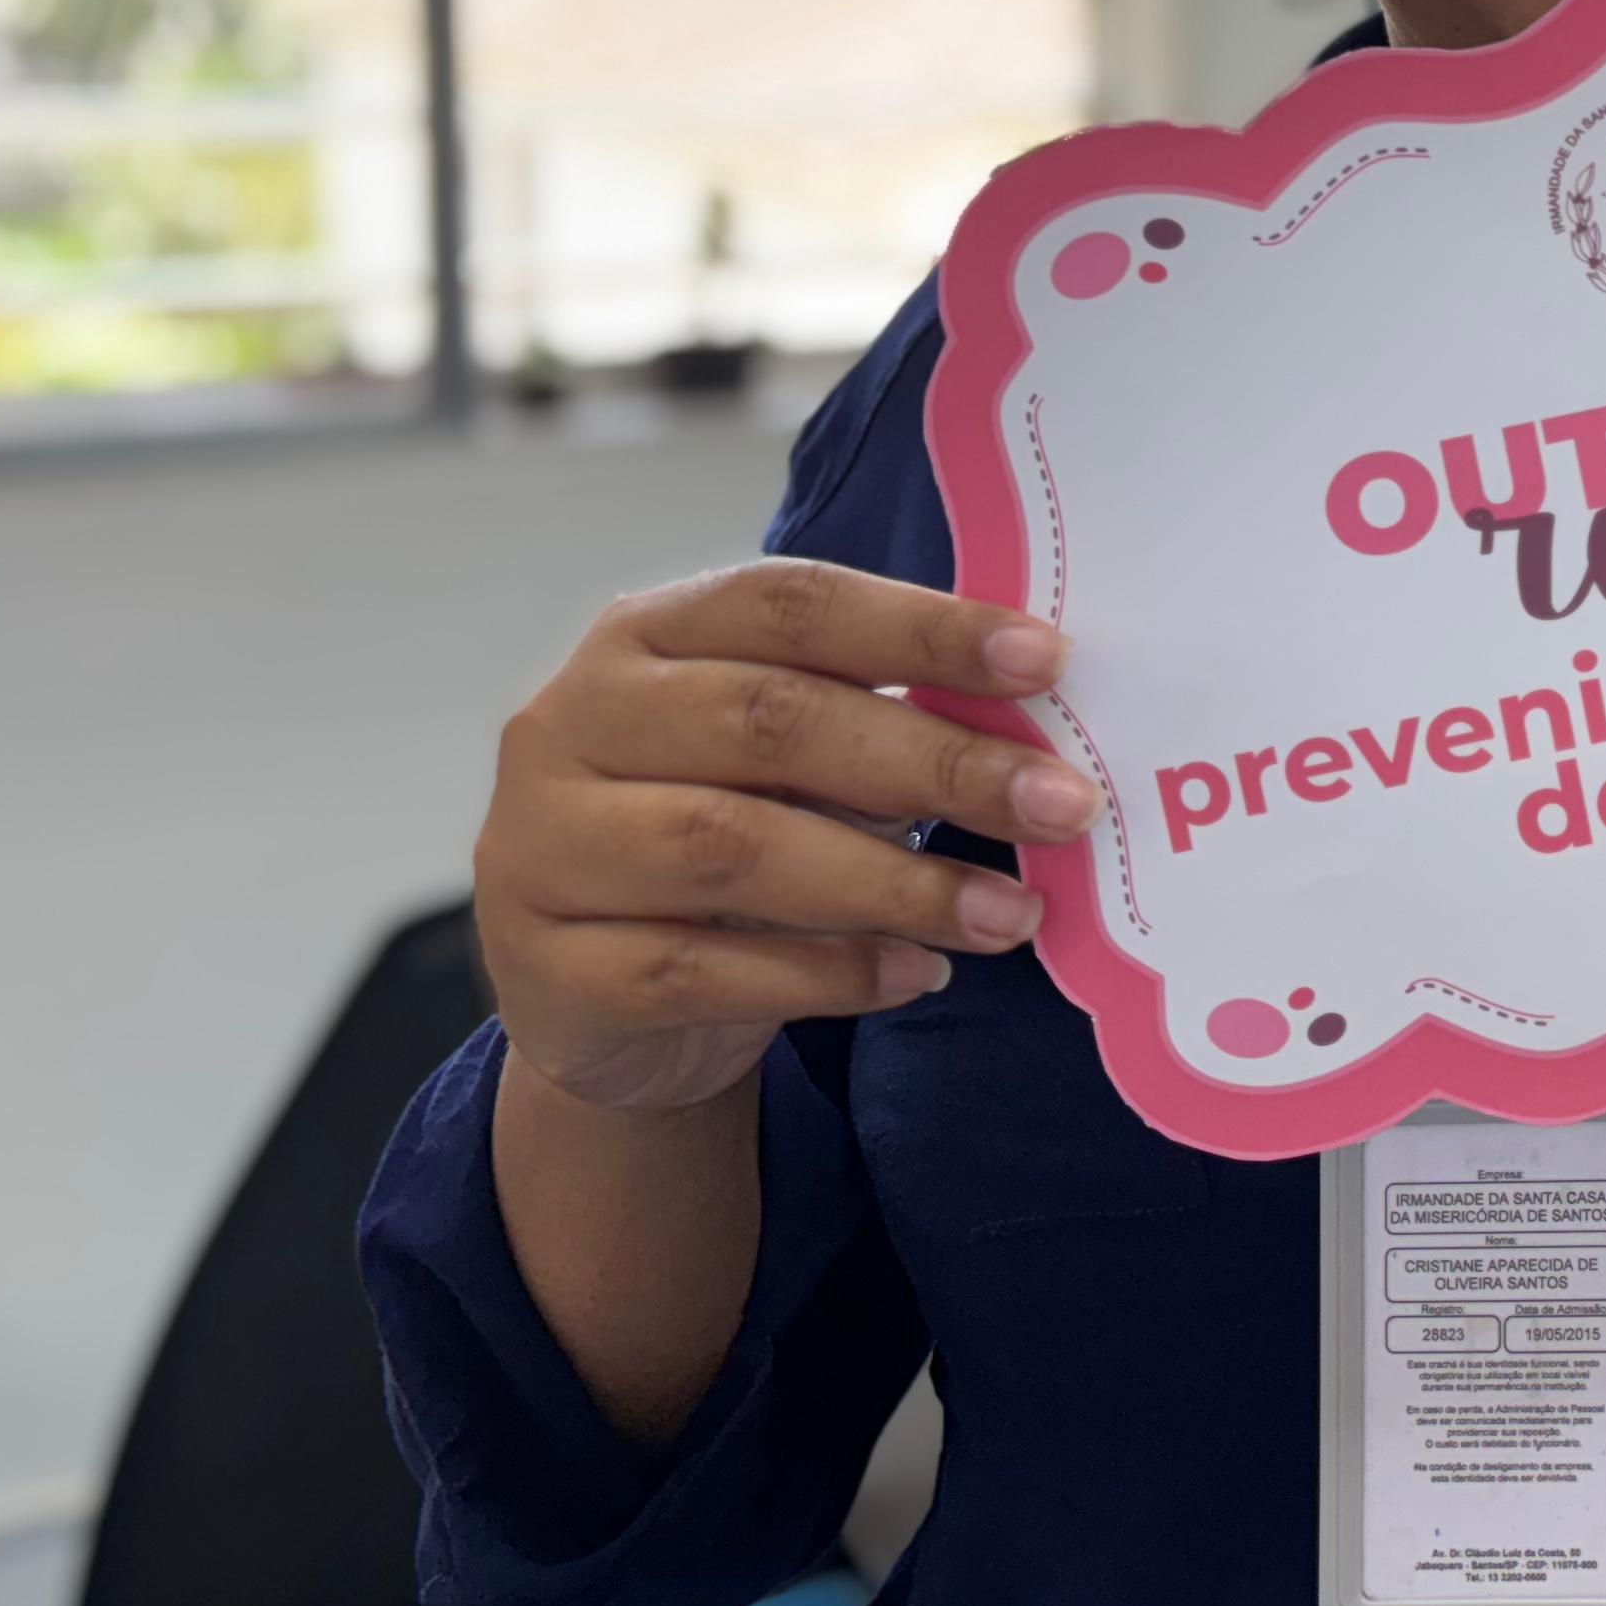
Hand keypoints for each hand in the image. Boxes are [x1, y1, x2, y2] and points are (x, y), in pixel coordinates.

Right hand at [473, 560, 1100, 1115]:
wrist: (604, 1000)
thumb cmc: (725, 831)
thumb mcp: (788, 756)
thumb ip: (878, 719)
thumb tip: (1034, 721)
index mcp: (643, 634)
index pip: (789, 604)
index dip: (921, 628)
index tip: (1046, 661)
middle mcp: (572, 723)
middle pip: (770, 721)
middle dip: (936, 762)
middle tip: (1062, 804)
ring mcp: (543, 847)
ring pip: (733, 848)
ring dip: (895, 883)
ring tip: (1007, 914)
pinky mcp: (549, 972)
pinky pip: (699, 970)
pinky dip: (825, 974)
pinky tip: (915, 974)